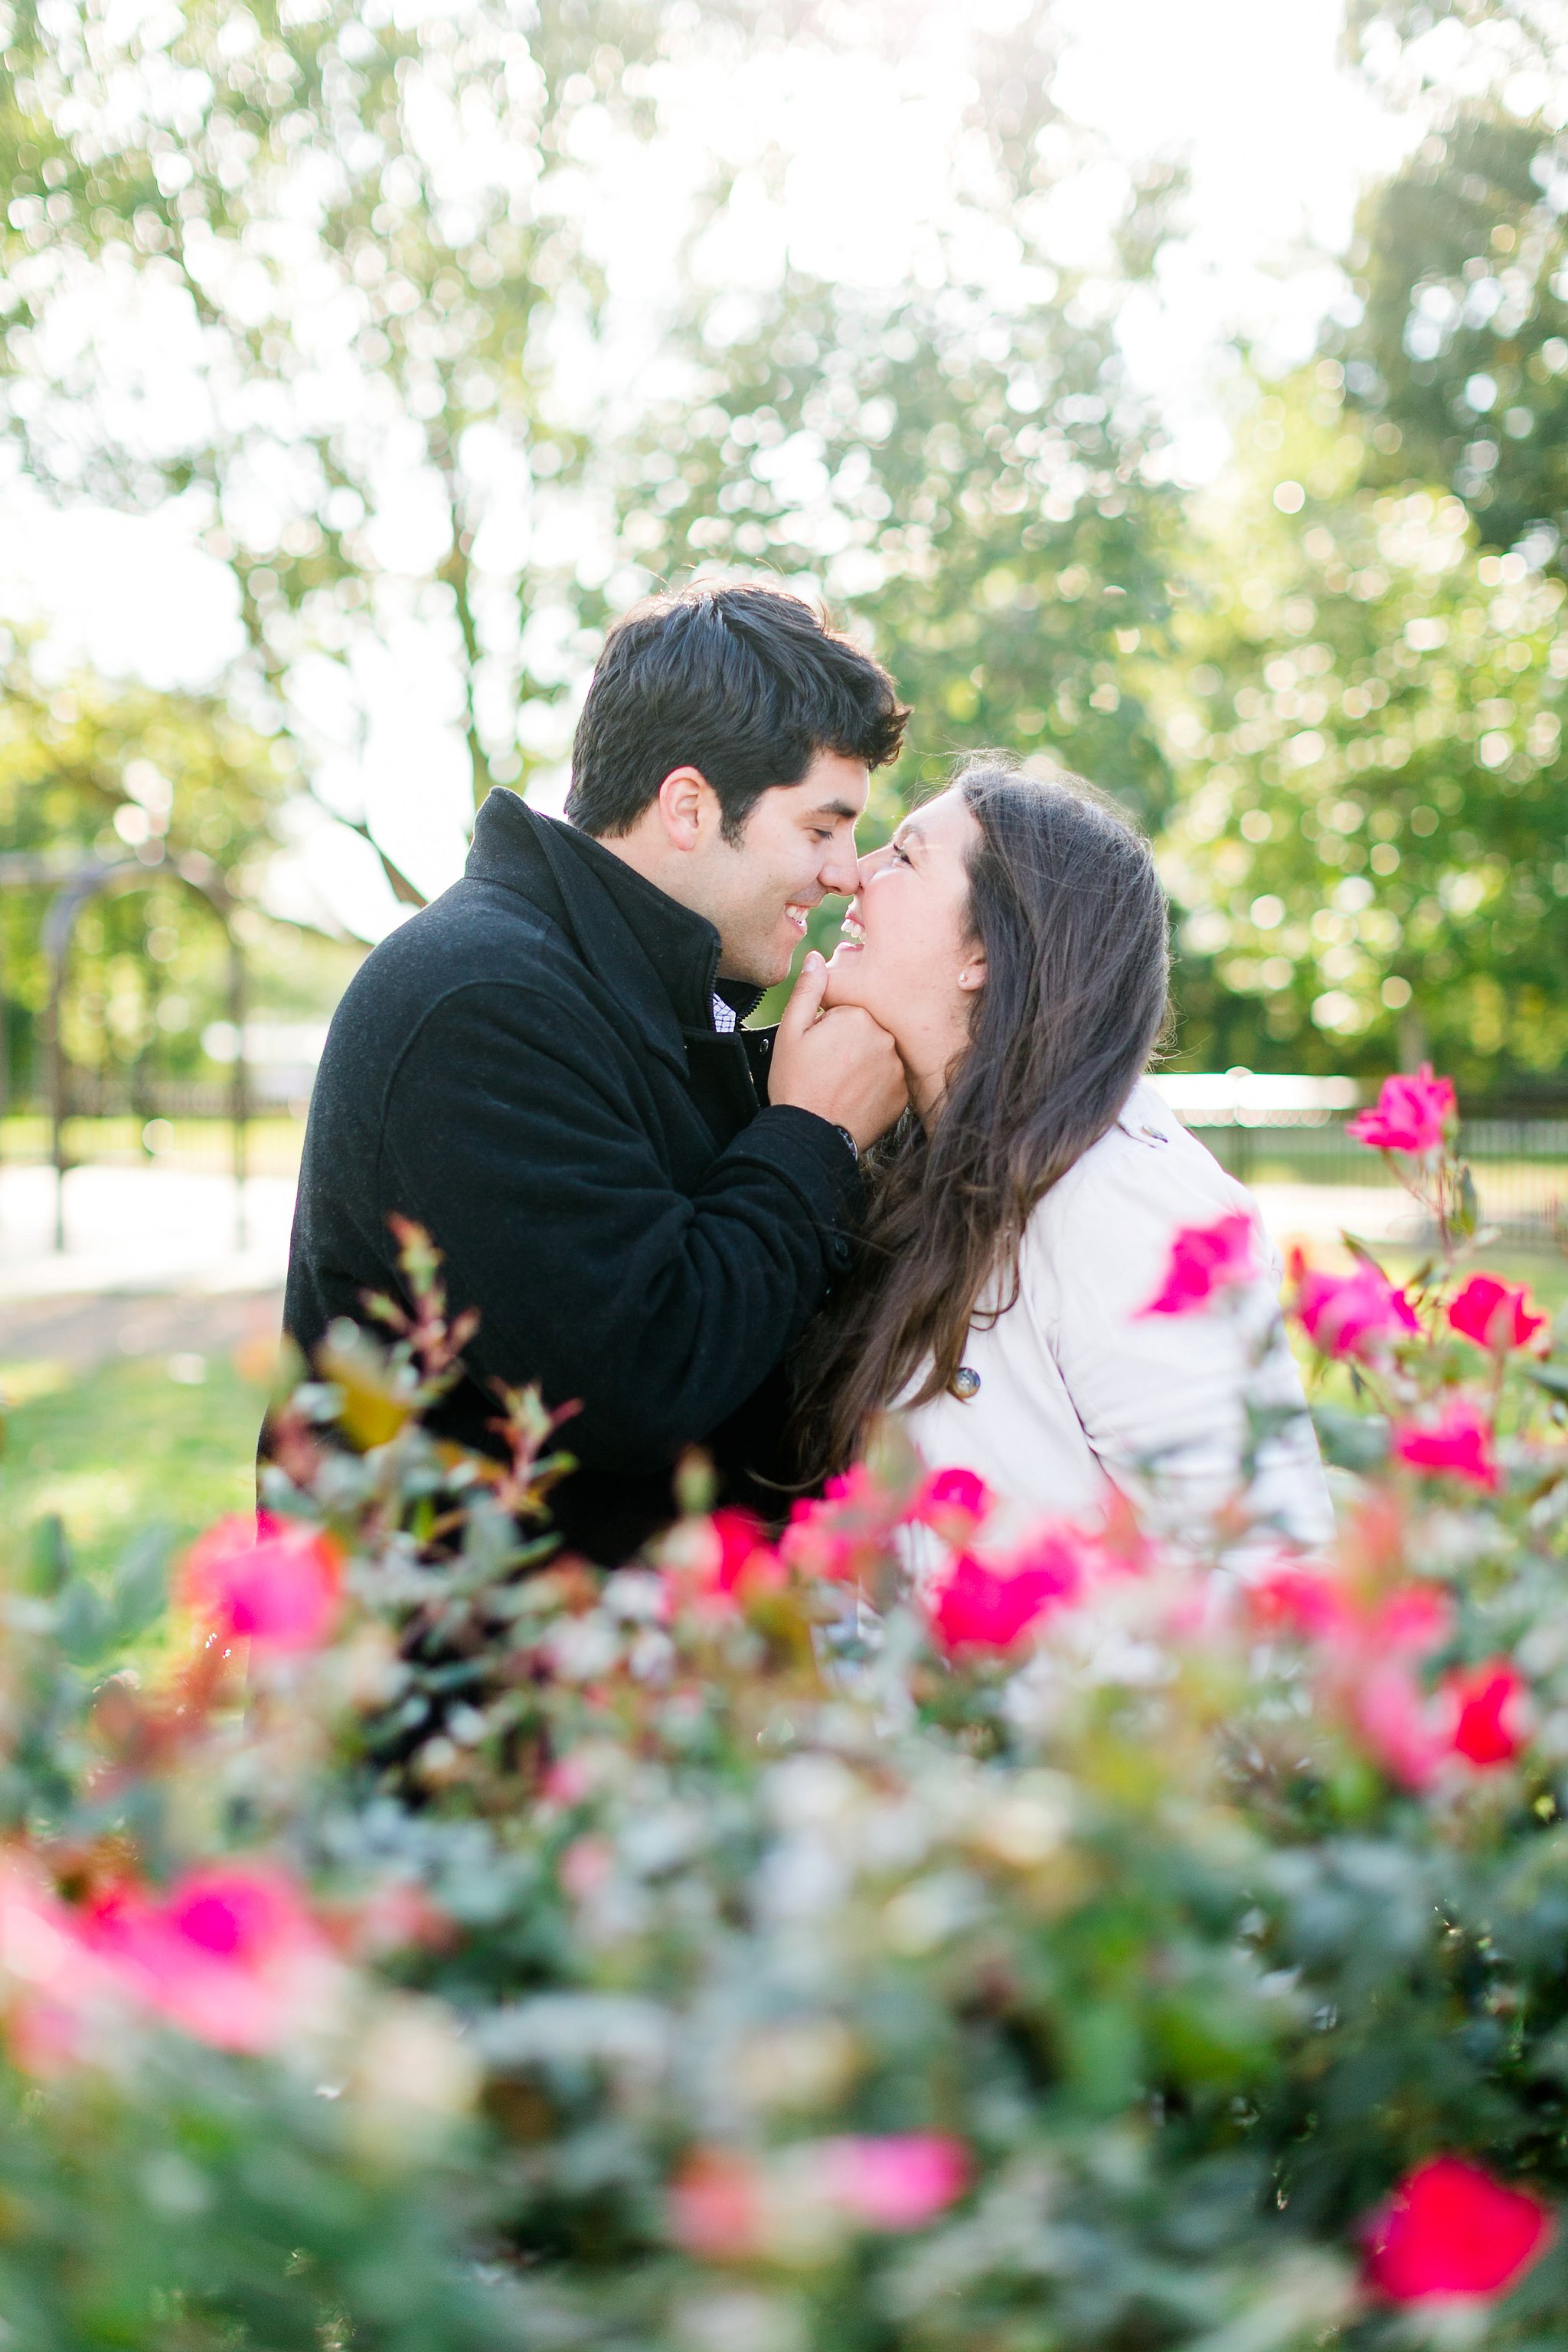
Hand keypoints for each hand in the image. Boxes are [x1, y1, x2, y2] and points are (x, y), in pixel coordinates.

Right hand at [769, 951, 907, 1149]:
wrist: (810, 1136)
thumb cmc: (795, 1083)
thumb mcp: (791, 1031)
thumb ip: (808, 990)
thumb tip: (815, 955)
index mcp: (857, 1015)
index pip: (848, 1010)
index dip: (829, 1027)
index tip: (818, 1048)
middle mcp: (885, 1037)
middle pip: (867, 1030)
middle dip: (850, 1043)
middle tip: (828, 1068)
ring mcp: (897, 1067)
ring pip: (880, 1054)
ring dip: (866, 1064)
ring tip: (841, 1085)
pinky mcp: (903, 1094)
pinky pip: (891, 1080)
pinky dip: (877, 1086)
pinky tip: (856, 1097)